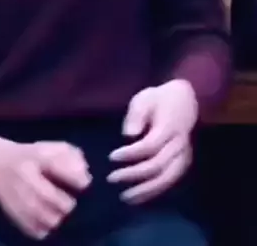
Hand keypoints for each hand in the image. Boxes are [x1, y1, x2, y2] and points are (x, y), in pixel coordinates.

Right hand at [0, 135, 91, 239]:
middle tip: (70, 203)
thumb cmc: (30, 155)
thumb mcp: (50, 147)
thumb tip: (86, 175)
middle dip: (67, 203)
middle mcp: (25, 176)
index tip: (84, 184)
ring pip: (43, 217)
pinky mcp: (12, 212)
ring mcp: (17, 195)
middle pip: (51, 197)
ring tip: (59, 213)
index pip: (58, 166)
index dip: (76, 178)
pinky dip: (44, 229)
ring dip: (57, 218)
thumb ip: (71, 156)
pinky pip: (33, 229)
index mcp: (36, 156)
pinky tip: (46, 222)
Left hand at [107, 79, 197, 204]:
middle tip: (112, 178)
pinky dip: (155, 191)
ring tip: (125, 197)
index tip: (111, 157)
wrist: (185, 100)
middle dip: (134, 174)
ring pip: (167, 178)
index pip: (149, 146)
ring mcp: (184, 155)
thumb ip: (136, 115)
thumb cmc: (159, 99)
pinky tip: (140, 197)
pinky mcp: (184, 163)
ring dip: (146, 190)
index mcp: (169, 126)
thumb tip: (128, 135)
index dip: (130, 154)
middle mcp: (179, 144)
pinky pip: (171, 181)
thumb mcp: (144, 98)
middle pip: (157, 165)